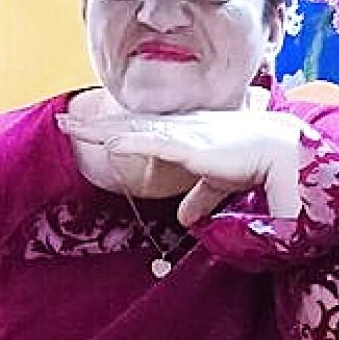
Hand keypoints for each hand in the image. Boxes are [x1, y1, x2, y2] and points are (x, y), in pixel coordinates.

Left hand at [56, 110, 319, 226]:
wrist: (276, 151)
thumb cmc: (246, 160)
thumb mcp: (213, 181)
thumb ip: (197, 197)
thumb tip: (184, 219)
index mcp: (178, 134)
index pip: (135, 128)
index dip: (109, 128)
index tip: (84, 127)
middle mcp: (175, 129)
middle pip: (125, 124)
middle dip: (93, 124)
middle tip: (62, 120)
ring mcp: (182, 135)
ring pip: (132, 129)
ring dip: (101, 129)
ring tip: (70, 125)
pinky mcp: (193, 147)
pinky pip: (157, 144)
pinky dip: (133, 142)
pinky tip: (111, 143)